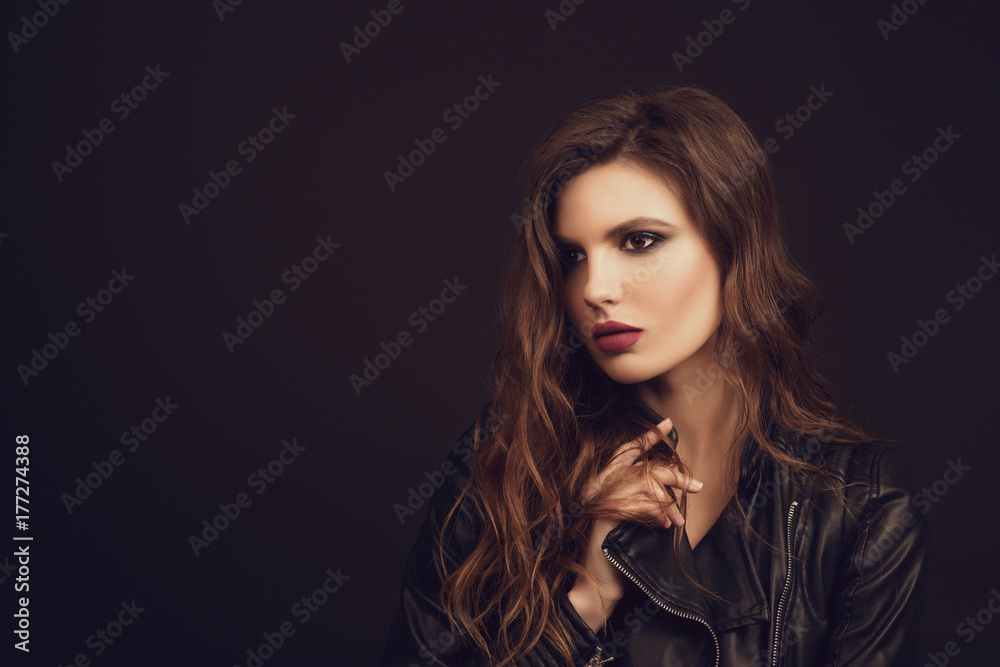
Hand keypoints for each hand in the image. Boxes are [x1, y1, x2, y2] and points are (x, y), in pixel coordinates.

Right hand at [567, 418, 701, 631]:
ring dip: (668, 503)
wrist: (603, 583)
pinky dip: (656, 514)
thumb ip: (648, 498)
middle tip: (697, 487)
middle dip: (675, 476)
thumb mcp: (638, 518)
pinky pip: (638, 504)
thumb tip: (679, 484)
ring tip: (677, 521)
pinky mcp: (606, 516)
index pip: (628, 450)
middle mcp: (602, 486)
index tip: (667, 423)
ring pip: (645, 485)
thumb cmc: (623, 551)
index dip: (647, 436)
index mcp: (609, 482)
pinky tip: (663, 526)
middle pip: (644, 467)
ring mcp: (602, 500)